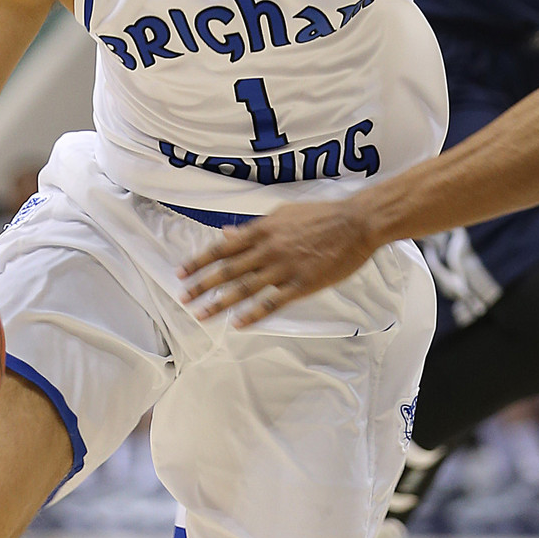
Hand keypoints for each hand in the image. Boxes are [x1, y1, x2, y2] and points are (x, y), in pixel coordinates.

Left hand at [179, 199, 376, 326]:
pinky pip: (272, 302)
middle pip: (228, 270)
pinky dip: (254, 314)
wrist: (356, 223)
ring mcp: (284, 268)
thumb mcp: (283, 214)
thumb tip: (227, 233)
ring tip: (201, 315)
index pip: (223, 247)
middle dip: (202, 285)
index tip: (182, 272)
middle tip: (183, 297)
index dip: (200, 261)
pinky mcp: (302, 284)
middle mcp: (268, 249)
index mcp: (262, 229)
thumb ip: (254, 227)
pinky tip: (238, 323)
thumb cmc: (321, 216)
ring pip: (245, 288)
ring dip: (220, 303)